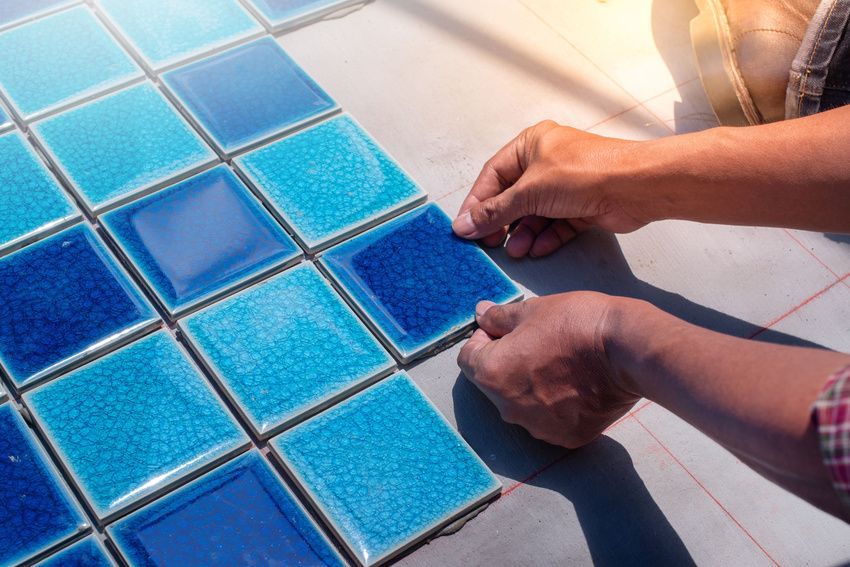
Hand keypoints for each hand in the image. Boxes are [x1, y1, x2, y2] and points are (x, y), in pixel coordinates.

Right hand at [452, 120, 650, 257]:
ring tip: (516, 251)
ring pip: (535, 213)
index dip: (478, 202)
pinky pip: (557, 223)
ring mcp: (566, 184)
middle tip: (489, 243)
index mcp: (531, 144)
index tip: (465, 227)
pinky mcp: (582, 205)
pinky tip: (538, 248)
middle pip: (514, 196)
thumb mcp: (530, 192)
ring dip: (524, 233)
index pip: (494, 175)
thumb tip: (465, 225)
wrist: (634, 186)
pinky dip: (547, 237)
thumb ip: (496, 211)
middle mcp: (547, 161)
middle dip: (502, 222)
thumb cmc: (584, 174)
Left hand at [457, 293, 639, 447]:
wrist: (627, 350)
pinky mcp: (566, 437)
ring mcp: (538, 427)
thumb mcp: (531, 310)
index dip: (482, 339)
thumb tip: (480, 314)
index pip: (467, 359)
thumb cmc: (576, 324)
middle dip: (505, 363)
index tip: (504, 330)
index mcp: (492, 374)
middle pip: (492, 383)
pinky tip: (576, 383)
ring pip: (520, 404)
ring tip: (558, 362)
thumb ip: (498, 317)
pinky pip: (548, 419)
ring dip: (528, 386)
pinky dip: (555, 404)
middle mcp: (508, 408)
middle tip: (535, 342)